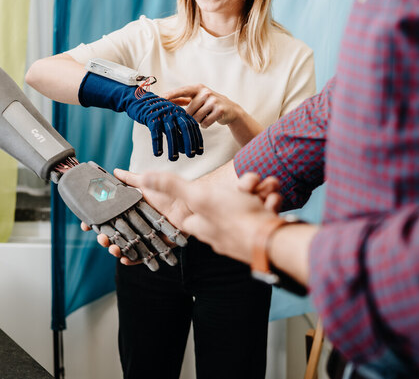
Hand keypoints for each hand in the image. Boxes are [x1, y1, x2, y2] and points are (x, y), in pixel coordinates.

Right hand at [57, 162, 185, 270]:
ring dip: (116, 248)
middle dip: (104, 237)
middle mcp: (138, 222)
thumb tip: (114, 171)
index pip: (110, 217)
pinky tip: (124, 259)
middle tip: (99, 238)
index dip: (97, 221)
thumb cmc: (170, 190)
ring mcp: (148, 234)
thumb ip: (131, 179)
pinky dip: (133, 259)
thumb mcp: (148, 182)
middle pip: (115, 233)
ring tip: (112, 248)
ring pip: (127, 244)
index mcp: (133, 209)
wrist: (190, 202)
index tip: (85, 225)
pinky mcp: (159, 244)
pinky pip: (144, 254)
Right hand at [78, 72, 203, 160]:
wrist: (138, 100)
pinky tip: (158, 153)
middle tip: (191, 155)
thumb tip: (184, 148)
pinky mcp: (151, 118)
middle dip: (189, 143)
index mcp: (179, 111)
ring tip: (173, 158)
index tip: (199, 151)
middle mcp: (173, 112)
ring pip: (171, 132)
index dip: (197, 139)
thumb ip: (177, 131)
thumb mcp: (168, 118)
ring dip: (173, 147)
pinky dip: (157, 144)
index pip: (192, 126)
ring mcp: (162, 114)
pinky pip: (155, 133)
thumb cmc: (155, 112)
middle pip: (185, 128)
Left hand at [132, 170, 281, 264]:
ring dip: (253, 190)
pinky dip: (267, 199)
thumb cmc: (236, 220)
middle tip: (243, 186)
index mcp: (199, 225)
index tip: (198, 190)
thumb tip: (144, 177)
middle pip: (222, 198)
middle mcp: (218, 231)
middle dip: (234, 187)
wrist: (274, 240)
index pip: (187, 212)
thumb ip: (172, 186)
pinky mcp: (260, 229)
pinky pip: (261, 206)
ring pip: (243, 199)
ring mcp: (240, 231)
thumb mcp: (200, 197)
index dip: (190, 197)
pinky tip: (270, 200)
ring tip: (258, 191)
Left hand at [164, 84, 262, 145]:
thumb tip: (165, 102)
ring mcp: (213, 101)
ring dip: (199, 121)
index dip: (171, 95)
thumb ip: (183, 99)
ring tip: (206, 115)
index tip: (161, 98)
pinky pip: (205, 123)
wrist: (230, 109)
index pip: (182, 91)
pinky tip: (211, 119)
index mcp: (198, 88)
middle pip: (189, 111)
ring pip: (196, 118)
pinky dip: (206, 124)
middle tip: (199, 114)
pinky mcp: (219, 110)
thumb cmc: (209, 104)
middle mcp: (205, 92)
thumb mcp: (198, 98)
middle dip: (191, 117)